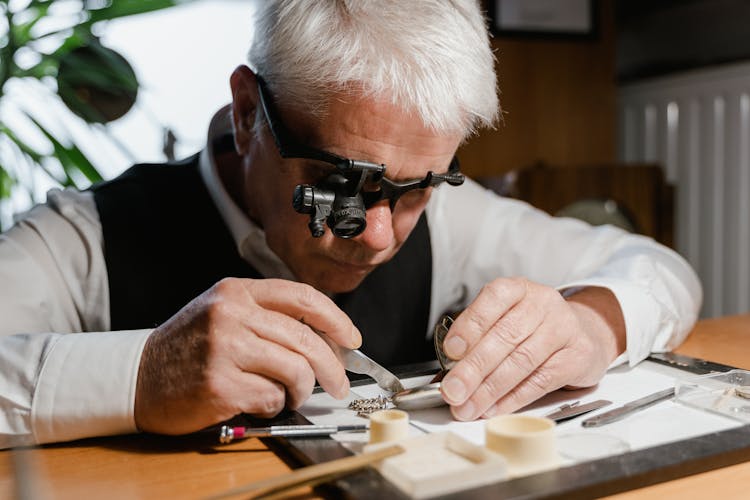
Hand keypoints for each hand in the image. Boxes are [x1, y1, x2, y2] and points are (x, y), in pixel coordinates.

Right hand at [134, 277, 360, 434]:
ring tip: (291, 395)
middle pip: (305, 339)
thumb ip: (268, 317)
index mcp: (237, 292)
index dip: (336, 320)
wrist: (137, 376)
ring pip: (295, 370)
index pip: (303, 298)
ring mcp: (225, 350)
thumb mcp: (223, 313)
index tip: (351, 338)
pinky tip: (257, 402)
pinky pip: (271, 398)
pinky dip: (274, 405)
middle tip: (338, 384)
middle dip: (332, 367)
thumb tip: (326, 340)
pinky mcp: (220, 386)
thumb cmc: (188, 347)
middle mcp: (232, 315)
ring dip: (301, 390)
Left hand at [439, 278, 624, 420]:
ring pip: (522, 361)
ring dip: (490, 389)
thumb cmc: (535, 327)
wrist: (584, 332)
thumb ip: (478, 341)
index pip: (493, 299)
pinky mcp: (578, 356)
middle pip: (505, 336)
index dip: (470, 325)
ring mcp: (563, 328)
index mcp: (518, 289)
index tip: (450, 351)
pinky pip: (541, 381)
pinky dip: (513, 398)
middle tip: (453, 390)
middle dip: (473, 368)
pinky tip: (495, 407)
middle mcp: (542, 303)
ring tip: (469, 406)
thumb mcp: (506, 320)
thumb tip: (448, 371)